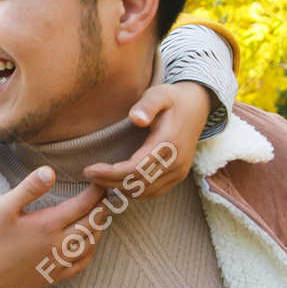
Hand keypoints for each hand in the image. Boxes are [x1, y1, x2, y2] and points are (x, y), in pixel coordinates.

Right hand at [0, 165, 108, 287]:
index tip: (100, 182)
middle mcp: (58, 245)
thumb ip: (29, 188)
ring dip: (98, 229)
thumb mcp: (4, 207)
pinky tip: (88, 244)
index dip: (96, 192)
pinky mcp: (52, 277)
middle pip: (92, 224)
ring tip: (98, 216)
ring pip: (90, 245)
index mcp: (48, 225)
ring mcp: (57, 263)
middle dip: (101, 208)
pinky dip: (90, 252)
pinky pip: (80, 265)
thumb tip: (50, 171)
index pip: (84, 205)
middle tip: (104, 196)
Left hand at [82, 81, 212, 198]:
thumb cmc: (172, 99)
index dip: (110, 173)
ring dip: (120, 188)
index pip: (135, 169)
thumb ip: (147, 105)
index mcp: (169, 144)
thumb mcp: (159, 94)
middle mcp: (176, 162)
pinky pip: (153, 192)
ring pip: (145, 192)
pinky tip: (118, 181)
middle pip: (137, 184)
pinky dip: (134, 191)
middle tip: (89, 174)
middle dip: (110, 182)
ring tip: (100, 178)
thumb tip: (136, 118)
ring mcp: (179, 172)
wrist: (197, 107)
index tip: (89, 169)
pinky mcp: (178, 176)